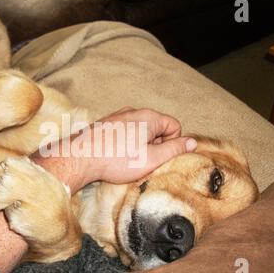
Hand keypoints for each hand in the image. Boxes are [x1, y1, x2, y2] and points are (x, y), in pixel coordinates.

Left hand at [32, 107, 196, 192]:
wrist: (81, 157)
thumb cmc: (117, 160)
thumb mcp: (152, 159)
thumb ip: (175, 149)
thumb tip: (192, 142)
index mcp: (149, 117)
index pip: (174, 126)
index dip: (172, 144)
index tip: (159, 157)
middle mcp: (134, 111)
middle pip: (157, 127)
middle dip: (155, 144)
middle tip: (144, 161)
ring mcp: (118, 116)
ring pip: (140, 130)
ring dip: (140, 145)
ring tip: (128, 160)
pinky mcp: (105, 123)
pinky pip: (124, 132)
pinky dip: (125, 143)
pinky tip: (115, 155)